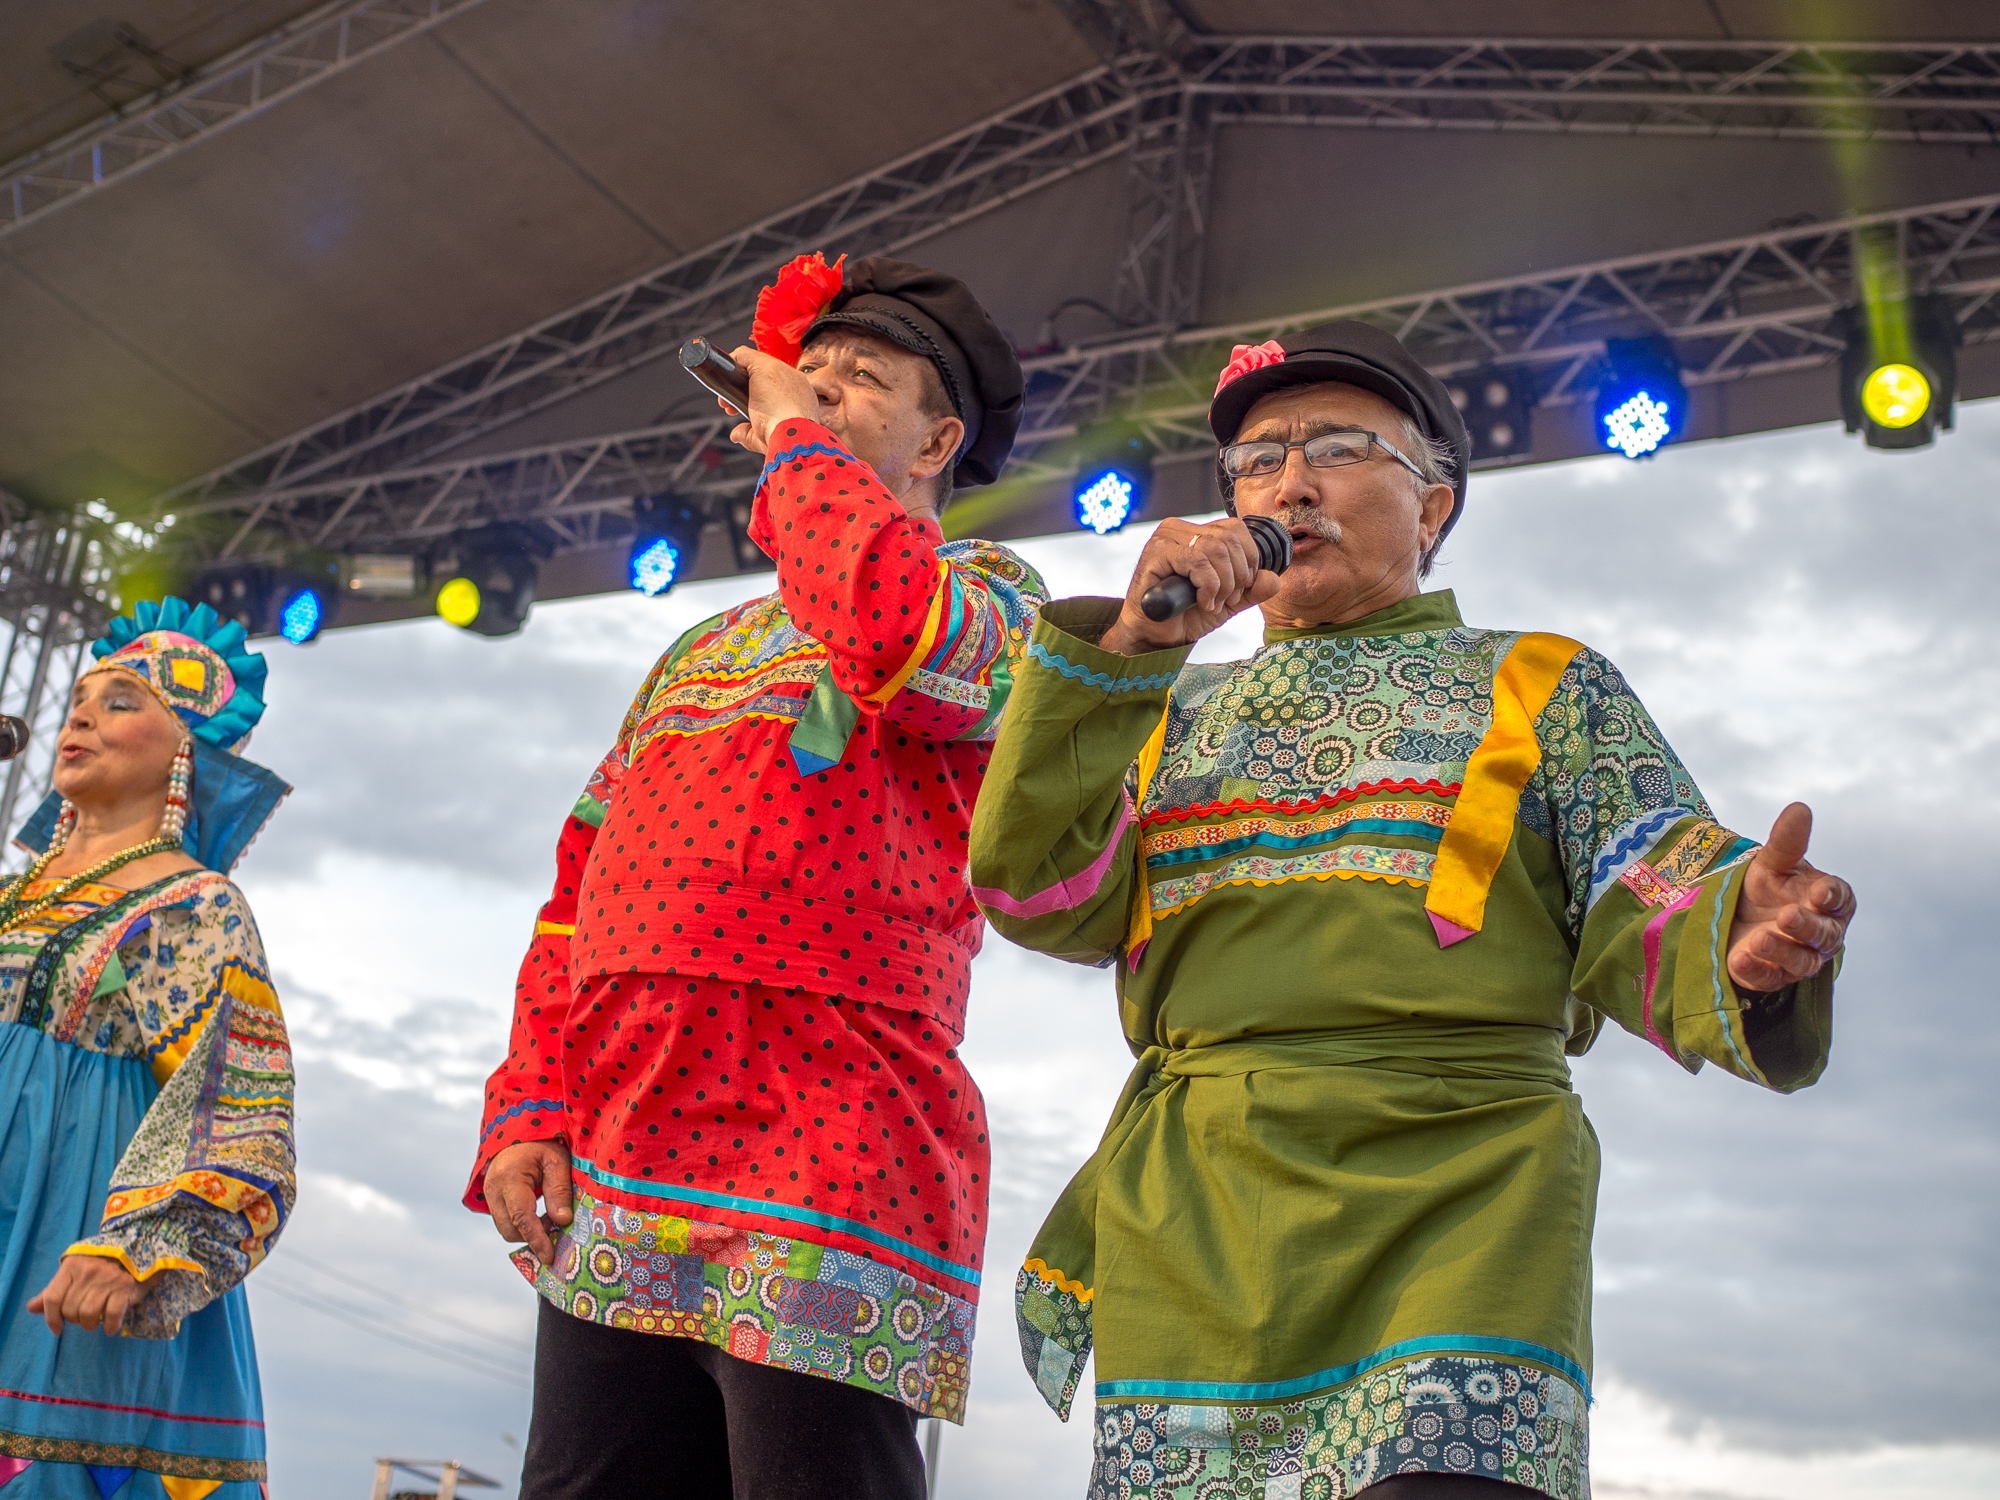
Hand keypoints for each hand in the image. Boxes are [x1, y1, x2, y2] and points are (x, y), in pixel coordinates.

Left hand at [28, 1254, 143, 1335]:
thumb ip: (54, 1289)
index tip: (57, 1329)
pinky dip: (111, 1325)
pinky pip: (112, 1314)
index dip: (51, 1318)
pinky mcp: (126, 1286)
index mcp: (72, 1266)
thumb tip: (31, 1308)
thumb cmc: (101, 1261)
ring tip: (94, 1323)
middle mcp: (88, 1272)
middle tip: (82, 1318)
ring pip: (89, 1314)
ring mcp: (108, 1279)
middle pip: (70, 1309)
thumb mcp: (75, 1270)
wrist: (140, 1244)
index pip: (52, 1298)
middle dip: (74, 1320)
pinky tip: (111, 1328)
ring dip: (90, 1324)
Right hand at [483, 1139, 573, 1266]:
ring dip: (527, 1231)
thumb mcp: (557, 1161)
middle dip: (533, 1236)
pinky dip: (521, 1224)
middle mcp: (493, 1188)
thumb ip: (559, 1191)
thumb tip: (562, 1221)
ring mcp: (489, 1193)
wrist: (518, 1128)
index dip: (536, 1239)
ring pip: (505, 1228)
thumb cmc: (542, 1141)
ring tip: (550, 1219)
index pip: (521, 1217)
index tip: (549, 1256)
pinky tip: (540, 1216)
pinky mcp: (491, 1197)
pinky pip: (505, 1220)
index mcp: (510, 1177)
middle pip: (510, 1229)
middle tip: (558, 1229)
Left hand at [723, 345, 819, 456]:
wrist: (793, 436)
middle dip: (744, 391)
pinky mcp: (764, 366)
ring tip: (726, 402)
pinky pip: (743, 355)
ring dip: (735, 380)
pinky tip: (723, 376)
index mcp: (802, 398)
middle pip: (764, 376)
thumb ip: (750, 434)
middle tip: (731, 409)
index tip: (746, 413)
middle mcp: (794, 381)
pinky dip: (731, 362)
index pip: (777, 389)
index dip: (758, 399)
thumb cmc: (786, 441)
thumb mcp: (767, 439)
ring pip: (753, 364)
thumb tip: (736, 435)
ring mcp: (780, 370)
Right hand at [1099, 517, 1282, 654]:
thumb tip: (1274, 579)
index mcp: (1195, 532)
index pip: (1236, 528)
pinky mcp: (1156, 553)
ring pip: (1216, 549)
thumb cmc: (1184, 615)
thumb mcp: (1227, 602)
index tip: (1240, 589)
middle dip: (1238, 576)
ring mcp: (1165, 538)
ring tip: (1212, 603)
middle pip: (1230, 539)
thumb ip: (1251, 590)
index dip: (1248, 559)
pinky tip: (1201, 603)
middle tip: (1226, 600)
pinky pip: (1198, 562)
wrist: (1155, 636)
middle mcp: (1179, 529)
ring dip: (1223, 583)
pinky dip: (1208, 586)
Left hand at [1725, 802, 1854, 992]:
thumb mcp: (1773, 862)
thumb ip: (1787, 841)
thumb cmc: (1769, 886)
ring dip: (1780, 950)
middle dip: (1806, 926)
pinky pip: (1768, 978)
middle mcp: (1822, 933)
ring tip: (1758, 938)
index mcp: (1829, 901)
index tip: (1821, 890)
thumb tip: (1799, 808)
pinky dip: (1756, 970)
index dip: (1832, 895)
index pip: (1839, 898)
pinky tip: (1739, 958)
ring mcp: (1798, 957)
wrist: (1738, 914)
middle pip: (1822, 935)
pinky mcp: (1772, 975)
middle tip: (1787, 916)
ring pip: (1799, 961)